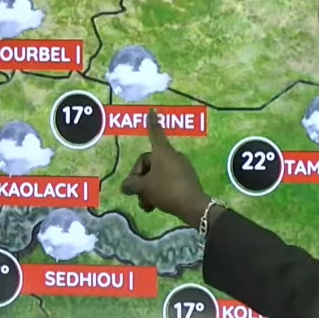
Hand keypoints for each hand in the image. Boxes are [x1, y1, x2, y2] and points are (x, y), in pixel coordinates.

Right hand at [120, 109, 209, 226]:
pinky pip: (166, 181)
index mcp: (162, 152)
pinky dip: (157, 191)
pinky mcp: (185, 179)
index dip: (151, 123)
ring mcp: (180, 167)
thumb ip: (131, 184)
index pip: (155, 133)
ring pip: (156, 175)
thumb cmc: (166, 190)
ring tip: (146, 205)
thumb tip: (125, 186)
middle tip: (137, 194)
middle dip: (140, 179)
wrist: (193, 206)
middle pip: (149, 162)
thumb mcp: (144, 188)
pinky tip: (153, 207)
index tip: (152, 110)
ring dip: (147, 189)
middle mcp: (172, 156)